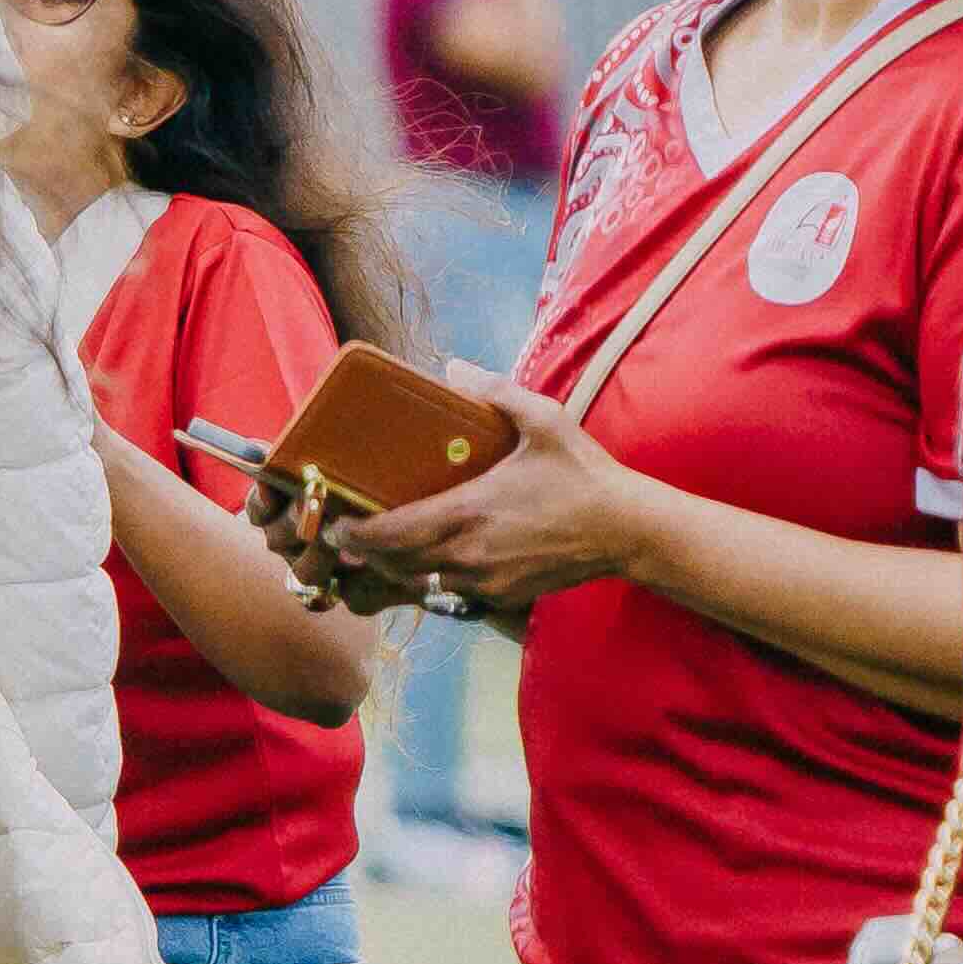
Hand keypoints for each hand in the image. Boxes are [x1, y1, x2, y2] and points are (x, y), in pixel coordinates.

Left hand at [307, 373, 640, 620]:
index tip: (334, 524)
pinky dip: (428, 582)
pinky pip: (449, 594)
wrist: (629, 530)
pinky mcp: (501, 596)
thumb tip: (454, 367)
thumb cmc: (584, 475)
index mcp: (468, 512)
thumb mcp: (545, 421)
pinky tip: (422, 563)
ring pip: (417, 584)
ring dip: (390, 570)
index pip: (390, 533)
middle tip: (342, 535)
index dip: (354, 534)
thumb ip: (497, 392)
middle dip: (361, 553)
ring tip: (371, 550)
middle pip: (391, 564)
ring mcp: (484, 580)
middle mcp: (468, 553)